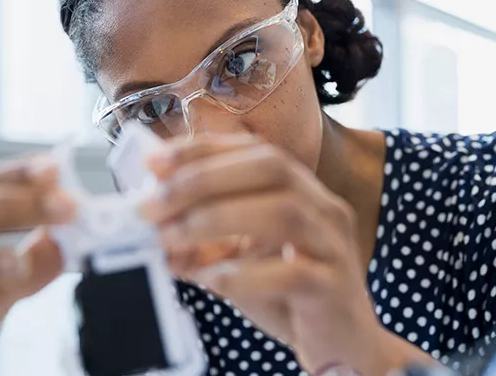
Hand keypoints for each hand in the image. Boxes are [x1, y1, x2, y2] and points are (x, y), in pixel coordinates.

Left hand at [144, 134, 428, 375]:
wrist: (343, 344)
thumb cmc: (291, 297)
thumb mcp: (241, 262)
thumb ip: (204, 245)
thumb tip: (155, 232)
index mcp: (301, 191)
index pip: (254, 150)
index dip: (202, 150)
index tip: (153, 162)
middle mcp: (323, 208)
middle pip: (270, 167)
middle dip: (203, 178)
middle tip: (152, 205)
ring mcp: (333, 245)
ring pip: (283, 211)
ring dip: (217, 219)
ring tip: (170, 237)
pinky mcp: (333, 287)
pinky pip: (293, 273)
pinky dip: (245, 274)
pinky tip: (212, 279)